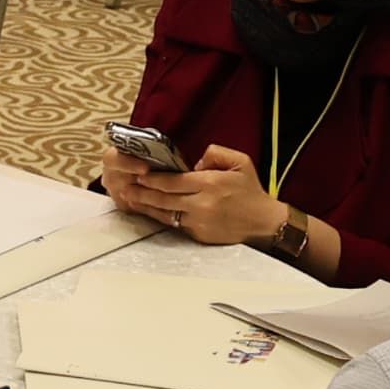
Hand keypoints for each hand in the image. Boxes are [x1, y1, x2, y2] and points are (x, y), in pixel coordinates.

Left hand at [131, 144, 293, 248]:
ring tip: (131, 200)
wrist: (263, 222)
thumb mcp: (240, 161)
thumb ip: (215, 153)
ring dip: (146, 207)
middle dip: (142, 193)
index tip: (139, 174)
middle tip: (126, 188)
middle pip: (163, 198)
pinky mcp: (198, 235)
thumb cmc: (250, 190)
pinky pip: (175, 224)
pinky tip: (151, 212)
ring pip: (165, 214)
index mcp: (210, 184)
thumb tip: (194, 163)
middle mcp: (202, 204)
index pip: (173, 181)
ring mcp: (199, 222)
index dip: (153, 179)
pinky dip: (161, 218)